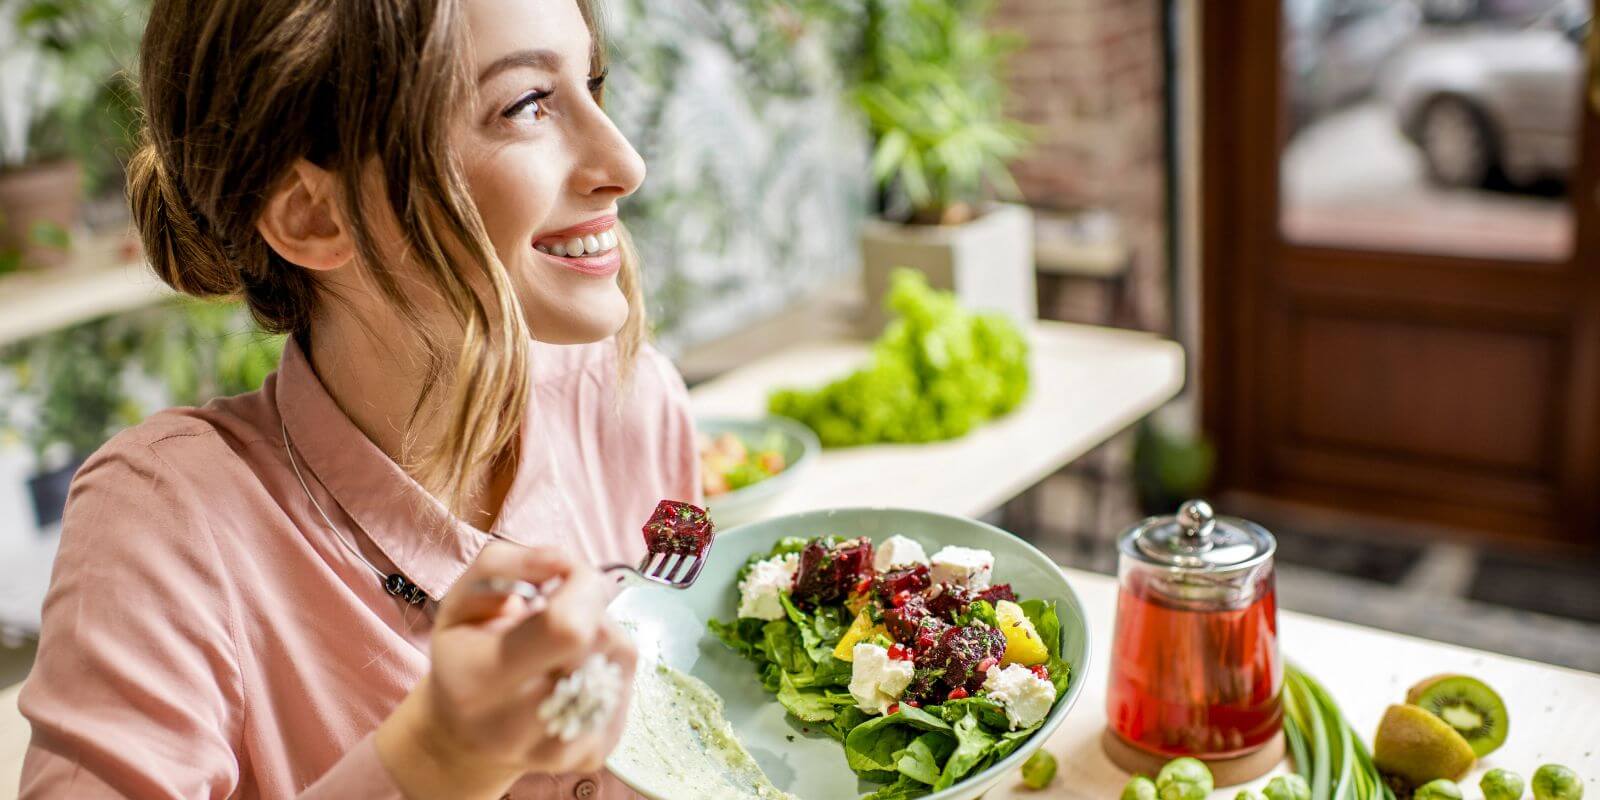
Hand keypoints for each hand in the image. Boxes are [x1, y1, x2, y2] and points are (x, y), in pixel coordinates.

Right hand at [376, 543, 637, 799]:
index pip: (566, 628)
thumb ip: (505, 565)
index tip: (565, 576)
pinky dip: (609, 663)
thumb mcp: (461, 599)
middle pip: (601, 638)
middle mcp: (517, 726)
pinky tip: (575, 669)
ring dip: (601, 633)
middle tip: (560, 610)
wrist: (466, 736)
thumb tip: (565, 561)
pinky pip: (627, 683)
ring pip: (621, 657)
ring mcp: (561, 749)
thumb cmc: (465, 654)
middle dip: (590, 607)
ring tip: (562, 644)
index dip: (581, 586)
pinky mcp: (593, 755)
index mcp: (478, 682)